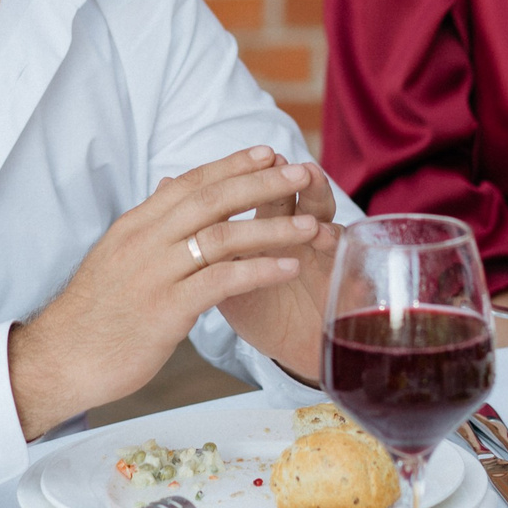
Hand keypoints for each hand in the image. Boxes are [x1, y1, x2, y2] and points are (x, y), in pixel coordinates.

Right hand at [6, 147, 329, 437]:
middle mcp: (145, 242)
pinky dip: (259, 270)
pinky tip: (288, 267)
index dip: (230, 165)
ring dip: (271, 228)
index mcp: (134, 226)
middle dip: (260, 183)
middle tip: (300, 170)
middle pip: (211, 200)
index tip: (267, 152)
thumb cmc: (93, 314)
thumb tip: (169, 186)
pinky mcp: (165, 311)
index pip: (189, 183)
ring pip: (222, 237)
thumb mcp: (117, 257)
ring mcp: (154, 275)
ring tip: (312, 225)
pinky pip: (221, 281)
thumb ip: (149, 226)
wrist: (59, 360)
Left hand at [211, 160, 342, 380]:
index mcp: (268, 226)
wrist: (293, 349)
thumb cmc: (258, 308)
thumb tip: (164, 185)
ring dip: (317, 197)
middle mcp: (297, 231)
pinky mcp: (343, 276)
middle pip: (296, 194)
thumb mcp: (220, 271)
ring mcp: (321, 250)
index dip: (252, 174)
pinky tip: (324, 234)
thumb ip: (197, 232)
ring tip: (312, 180)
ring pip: (323, 215)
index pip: (261, 189)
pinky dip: (332, 242)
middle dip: (287, 176)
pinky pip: (341, 256)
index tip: (245, 157)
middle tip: (281, 159)